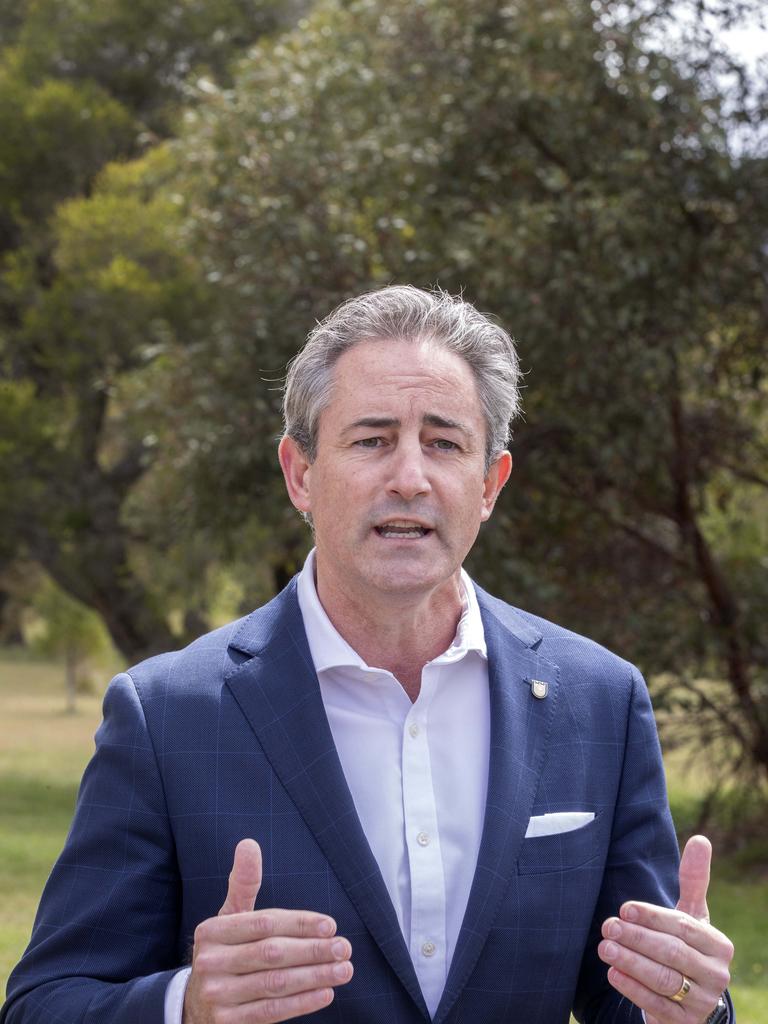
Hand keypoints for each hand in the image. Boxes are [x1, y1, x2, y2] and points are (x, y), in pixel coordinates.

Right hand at [183, 839, 352, 1022]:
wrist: (195, 1004)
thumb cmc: (224, 950)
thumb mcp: (229, 916)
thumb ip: (244, 883)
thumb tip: (249, 843)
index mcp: (212, 931)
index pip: (264, 923)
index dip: (299, 923)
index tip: (330, 925)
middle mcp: (211, 962)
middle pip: (271, 954)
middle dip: (313, 950)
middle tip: (344, 947)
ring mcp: (217, 995)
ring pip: (275, 984)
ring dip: (314, 976)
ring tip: (343, 969)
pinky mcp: (227, 1023)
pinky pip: (271, 1012)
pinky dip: (302, 1002)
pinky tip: (326, 992)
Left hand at [598, 835, 733, 1021]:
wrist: (693, 999)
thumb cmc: (687, 946)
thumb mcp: (692, 917)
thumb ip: (693, 881)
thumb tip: (700, 839)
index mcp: (718, 944)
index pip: (682, 926)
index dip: (652, 916)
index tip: (623, 909)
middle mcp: (716, 974)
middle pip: (672, 953)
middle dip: (637, 938)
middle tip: (607, 927)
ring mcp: (703, 1002)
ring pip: (664, 980)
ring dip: (631, 963)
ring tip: (604, 948)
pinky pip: (658, 1006)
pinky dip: (633, 989)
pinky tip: (613, 974)